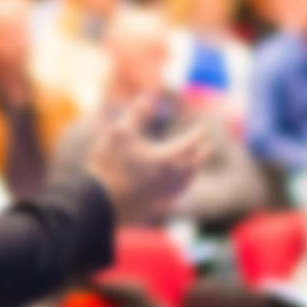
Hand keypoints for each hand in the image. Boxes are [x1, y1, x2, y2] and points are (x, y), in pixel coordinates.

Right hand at [86, 94, 209, 224]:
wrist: (99, 204)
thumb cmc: (110, 165)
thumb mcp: (120, 132)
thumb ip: (137, 114)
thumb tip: (148, 97)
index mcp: (168, 158)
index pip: (191, 143)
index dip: (198, 134)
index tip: (203, 128)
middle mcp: (172, 178)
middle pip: (193, 165)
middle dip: (201, 154)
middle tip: (207, 147)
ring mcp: (164, 196)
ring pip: (186, 183)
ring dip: (193, 173)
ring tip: (194, 168)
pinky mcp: (155, 209)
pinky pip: (175, 198)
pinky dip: (180, 190)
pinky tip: (176, 193)